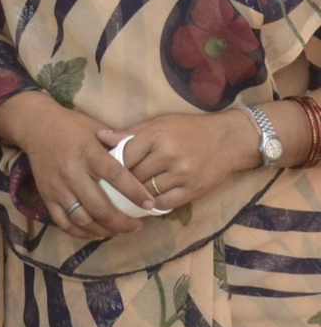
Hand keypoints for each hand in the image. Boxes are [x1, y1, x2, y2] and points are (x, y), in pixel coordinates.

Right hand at [4, 93, 153, 240]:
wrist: (36, 125)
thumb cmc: (72, 126)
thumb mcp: (96, 128)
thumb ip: (117, 145)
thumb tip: (142, 160)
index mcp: (88, 152)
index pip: (115, 176)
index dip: (135, 192)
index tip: (150, 204)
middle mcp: (72, 171)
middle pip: (100, 207)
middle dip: (122, 222)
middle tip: (137, 225)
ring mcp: (57, 186)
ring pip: (83, 219)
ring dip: (104, 230)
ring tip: (118, 231)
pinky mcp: (46, 196)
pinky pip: (65, 223)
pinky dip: (82, 233)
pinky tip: (96, 232)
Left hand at [97, 110, 257, 210]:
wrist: (228, 139)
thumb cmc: (189, 128)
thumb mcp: (159, 123)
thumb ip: (130, 133)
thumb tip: (99, 136)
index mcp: (157, 135)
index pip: (125, 155)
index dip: (113, 164)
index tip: (105, 170)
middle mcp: (169, 155)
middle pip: (134, 175)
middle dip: (123, 181)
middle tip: (112, 185)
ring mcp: (182, 174)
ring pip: (148, 190)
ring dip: (136, 193)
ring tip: (127, 194)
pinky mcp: (194, 190)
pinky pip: (166, 203)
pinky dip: (153, 203)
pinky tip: (147, 200)